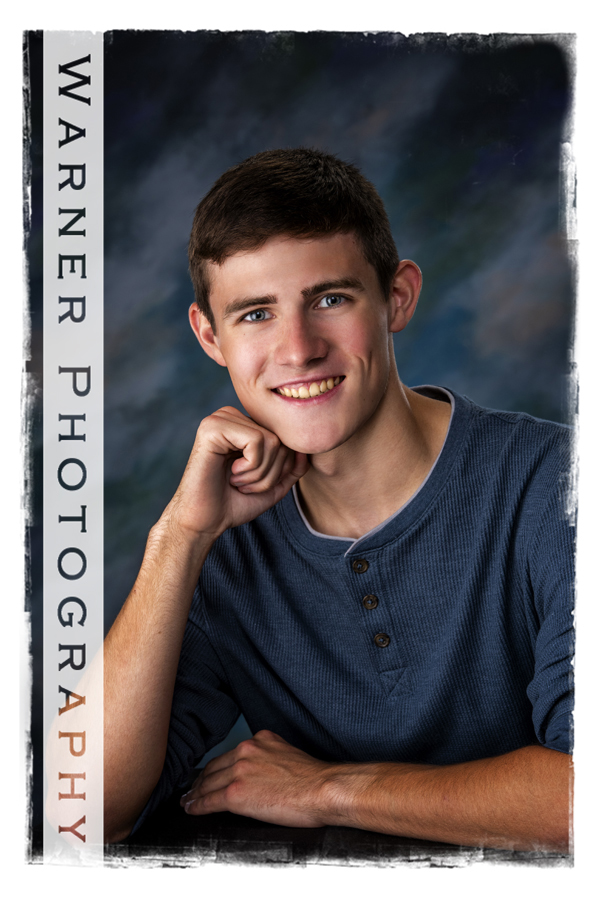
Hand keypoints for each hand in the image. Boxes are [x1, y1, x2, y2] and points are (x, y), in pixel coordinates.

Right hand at [163, 407, 308, 540]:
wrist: (205, 522)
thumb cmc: (234, 503)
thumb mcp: (272, 485)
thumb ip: (292, 468)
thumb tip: (305, 450)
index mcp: (244, 425)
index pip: (285, 439)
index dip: (280, 470)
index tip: (254, 484)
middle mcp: (233, 416)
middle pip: (280, 439)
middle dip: (270, 473)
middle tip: (243, 484)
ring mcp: (221, 418)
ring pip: (271, 440)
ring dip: (259, 473)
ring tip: (236, 480)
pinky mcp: (212, 426)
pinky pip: (256, 440)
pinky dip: (250, 467)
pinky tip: (230, 473)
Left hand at [180, 730, 332, 827]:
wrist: (322, 789)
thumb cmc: (313, 778)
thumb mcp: (288, 754)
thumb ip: (270, 756)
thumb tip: (263, 770)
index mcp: (260, 739)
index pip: (230, 754)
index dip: (217, 766)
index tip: (210, 773)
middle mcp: (246, 750)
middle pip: (216, 767)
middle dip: (202, 779)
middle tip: (193, 788)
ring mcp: (239, 771)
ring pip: (209, 783)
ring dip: (195, 793)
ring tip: (188, 800)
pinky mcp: (236, 793)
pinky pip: (210, 800)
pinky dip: (197, 805)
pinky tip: (191, 808)